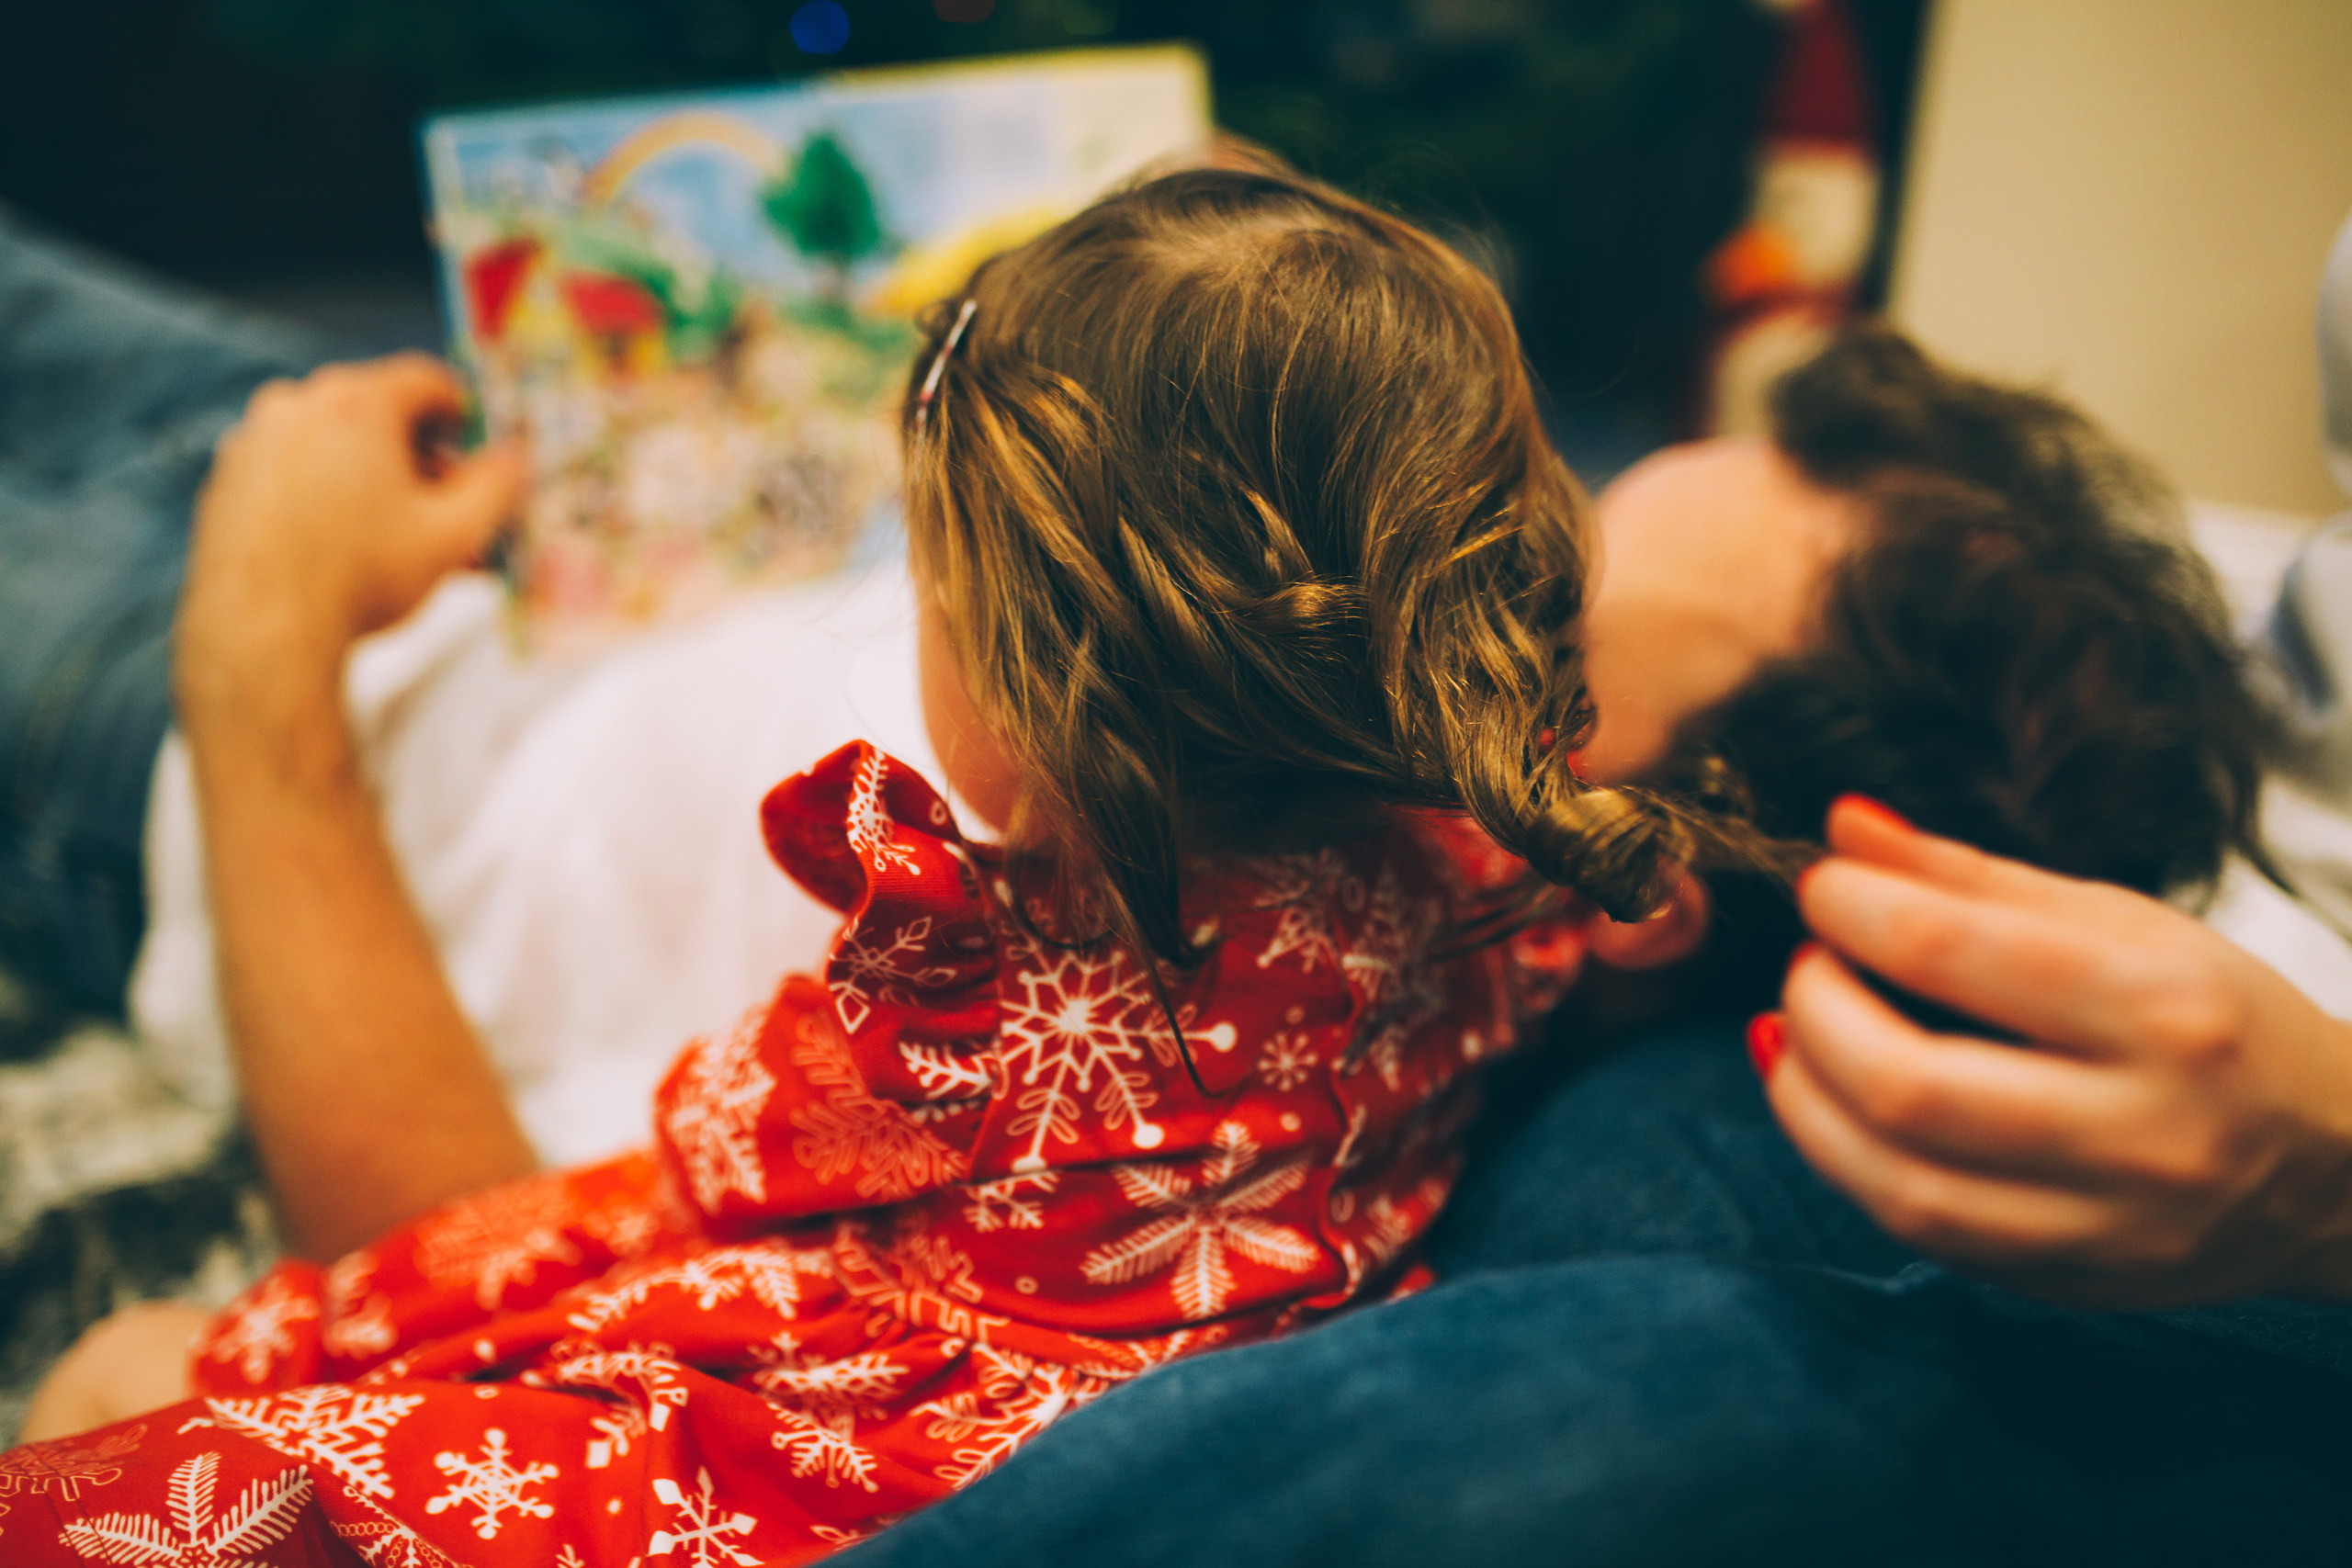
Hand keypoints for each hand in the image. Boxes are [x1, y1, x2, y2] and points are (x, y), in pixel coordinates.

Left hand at [176, 354, 524, 724]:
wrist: (264, 632)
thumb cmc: (361, 580)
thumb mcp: (455, 535)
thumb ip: (497, 485)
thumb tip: (515, 459)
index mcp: (356, 403)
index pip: (425, 380)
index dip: (463, 410)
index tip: (476, 440)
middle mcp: (296, 405)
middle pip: (377, 412)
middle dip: (420, 454)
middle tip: (447, 502)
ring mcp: (254, 440)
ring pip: (333, 443)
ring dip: (373, 475)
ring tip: (399, 532)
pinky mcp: (227, 478)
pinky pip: (292, 469)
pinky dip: (324, 491)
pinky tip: (346, 541)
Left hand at [1761, 796, 2351, 1308]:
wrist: (2337, 1167)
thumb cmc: (2216, 1019)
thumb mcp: (2119, 923)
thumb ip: (1969, 877)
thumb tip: (1844, 830)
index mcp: (2163, 1009)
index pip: (1955, 951)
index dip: (1853, 910)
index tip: (1824, 888)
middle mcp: (2143, 1129)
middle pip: (1911, 1087)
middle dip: (1817, 1013)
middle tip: (1806, 966)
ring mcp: (2109, 1225)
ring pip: (1901, 1187)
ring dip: (1807, 1103)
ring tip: (1792, 1036)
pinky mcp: (2072, 1282)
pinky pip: (1925, 1238)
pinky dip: (1848, 1166)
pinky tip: (1829, 1107)